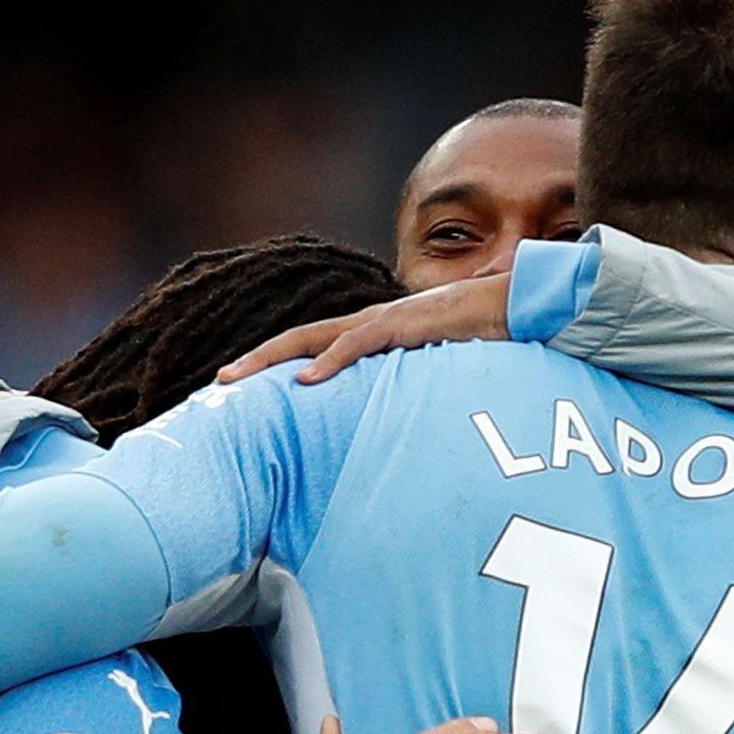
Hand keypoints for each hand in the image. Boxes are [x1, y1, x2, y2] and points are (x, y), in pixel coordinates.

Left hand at [219, 274, 513, 387]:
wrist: (515, 305)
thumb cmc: (481, 340)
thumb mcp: (436, 374)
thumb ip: (413, 392)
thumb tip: (401, 428)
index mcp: (372, 334)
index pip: (313, 348)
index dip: (276, 365)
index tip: (247, 388)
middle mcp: (367, 324)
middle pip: (297, 340)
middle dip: (255, 361)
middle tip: (217, 383)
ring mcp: (382, 321)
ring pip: (312, 338)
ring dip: (270, 359)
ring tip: (237, 380)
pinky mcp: (402, 324)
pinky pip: (357, 343)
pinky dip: (328, 362)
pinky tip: (305, 380)